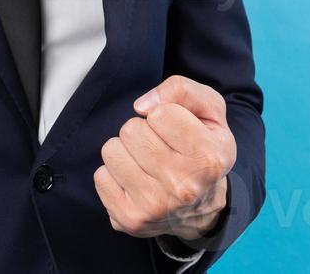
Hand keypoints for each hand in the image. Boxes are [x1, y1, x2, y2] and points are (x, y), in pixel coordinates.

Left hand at [94, 75, 236, 244]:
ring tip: (146, 162)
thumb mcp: (209, 111)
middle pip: (131, 130)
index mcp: (209, 158)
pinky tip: (137, 181)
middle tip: (160, 146)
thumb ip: (182, 90)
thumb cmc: (202, 147)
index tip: (176, 130)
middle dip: (142, 130)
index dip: (164, 114)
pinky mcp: (129, 220)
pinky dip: (114, 174)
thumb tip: (142, 105)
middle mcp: (184, 187)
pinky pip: (100, 176)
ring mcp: (155, 207)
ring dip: (125, 150)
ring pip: (112, 150)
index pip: (159, 113)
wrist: (201, 207)